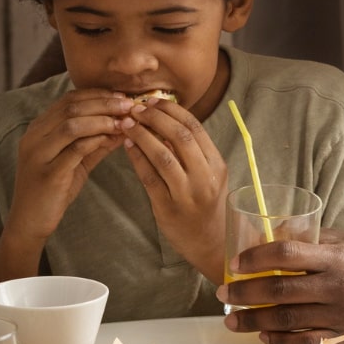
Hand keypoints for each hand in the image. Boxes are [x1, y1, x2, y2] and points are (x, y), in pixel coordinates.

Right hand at [10, 89, 136, 241]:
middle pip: (71, 108)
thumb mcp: (76, 161)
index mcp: (38, 129)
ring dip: (102, 120)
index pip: (69, 99)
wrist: (29, 223)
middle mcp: (34, 137)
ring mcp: (38, 155)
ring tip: (124, 122)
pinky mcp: (47, 174)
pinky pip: (74, 150)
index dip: (98, 95)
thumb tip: (124, 125)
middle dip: (104, 103)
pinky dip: (96, 140)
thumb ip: (97, 143)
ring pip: (72, 125)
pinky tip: (113, 139)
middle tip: (129, 106)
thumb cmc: (53, 190)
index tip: (122, 97)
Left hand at [123, 101, 227, 280]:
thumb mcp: (209, 175)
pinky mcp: (167, 208)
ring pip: (162, 155)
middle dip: (155, 118)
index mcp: (217, 164)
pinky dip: (136, 158)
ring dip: (142, 135)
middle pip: (180, 137)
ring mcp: (186, 194)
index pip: (195, 128)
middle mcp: (205, 178)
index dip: (172, 110)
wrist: (211, 242)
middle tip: (136, 108)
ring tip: (127, 123)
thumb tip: (163, 120)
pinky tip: (127, 146)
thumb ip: (192, 151)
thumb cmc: (207, 204)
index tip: (154, 101)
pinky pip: (149, 177)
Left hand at [216, 235, 343, 343]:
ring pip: (289, 320)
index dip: (256, 258)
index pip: (287, 254)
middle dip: (246, 294)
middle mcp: (338, 286)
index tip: (235, 264)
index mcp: (336, 257)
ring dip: (255, 320)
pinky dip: (282, 340)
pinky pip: (307, 341)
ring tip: (233, 319)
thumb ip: (311, 239)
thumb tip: (271, 236)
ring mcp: (342, 315)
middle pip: (280, 291)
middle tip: (223, 295)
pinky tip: (264, 334)